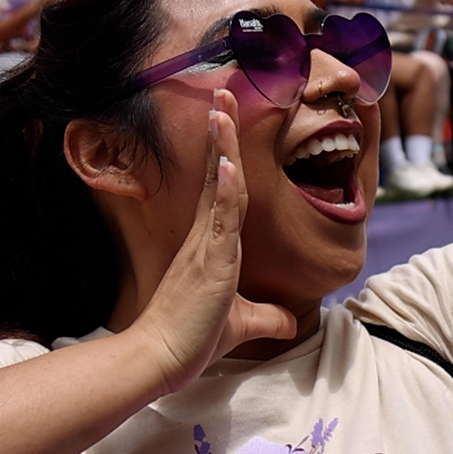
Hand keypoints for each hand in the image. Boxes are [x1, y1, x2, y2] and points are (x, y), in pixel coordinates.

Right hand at [129, 89, 295, 395]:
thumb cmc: (193, 339)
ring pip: (220, 186)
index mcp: (212, 243)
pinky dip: (227, 190)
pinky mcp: (210, 262)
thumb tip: (292, 322)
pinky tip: (232, 164)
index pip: (223, 189)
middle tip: (224, 94)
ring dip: (224, 146)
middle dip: (223, 133)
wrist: (160, 359)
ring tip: (223, 108)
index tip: (227, 120)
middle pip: (220, 174)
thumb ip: (266, 317)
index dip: (227, 155)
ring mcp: (207, 246)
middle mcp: (207, 237)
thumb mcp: (241, 323)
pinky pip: (220, 219)